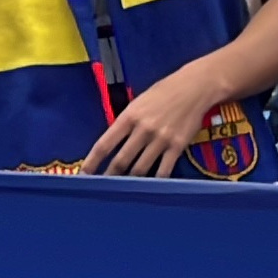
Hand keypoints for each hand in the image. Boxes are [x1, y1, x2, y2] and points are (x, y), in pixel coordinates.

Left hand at [82, 69, 226, 178]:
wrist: (194, 87)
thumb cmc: (164, 92)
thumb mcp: (139, 103)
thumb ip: (127, 122)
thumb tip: (115, 143)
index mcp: (129, 116)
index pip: (105, 144)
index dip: (92, 161)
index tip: (84, 174)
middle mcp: (143, 129)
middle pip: (121, 161)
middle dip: (109, 177)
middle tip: (102, 188)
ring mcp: (160, 139)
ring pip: (140, 169)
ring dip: (131, 182)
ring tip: (124, 190)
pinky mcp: (177, 146)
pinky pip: (163, 170)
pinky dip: (155, 181)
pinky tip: (150, 187)